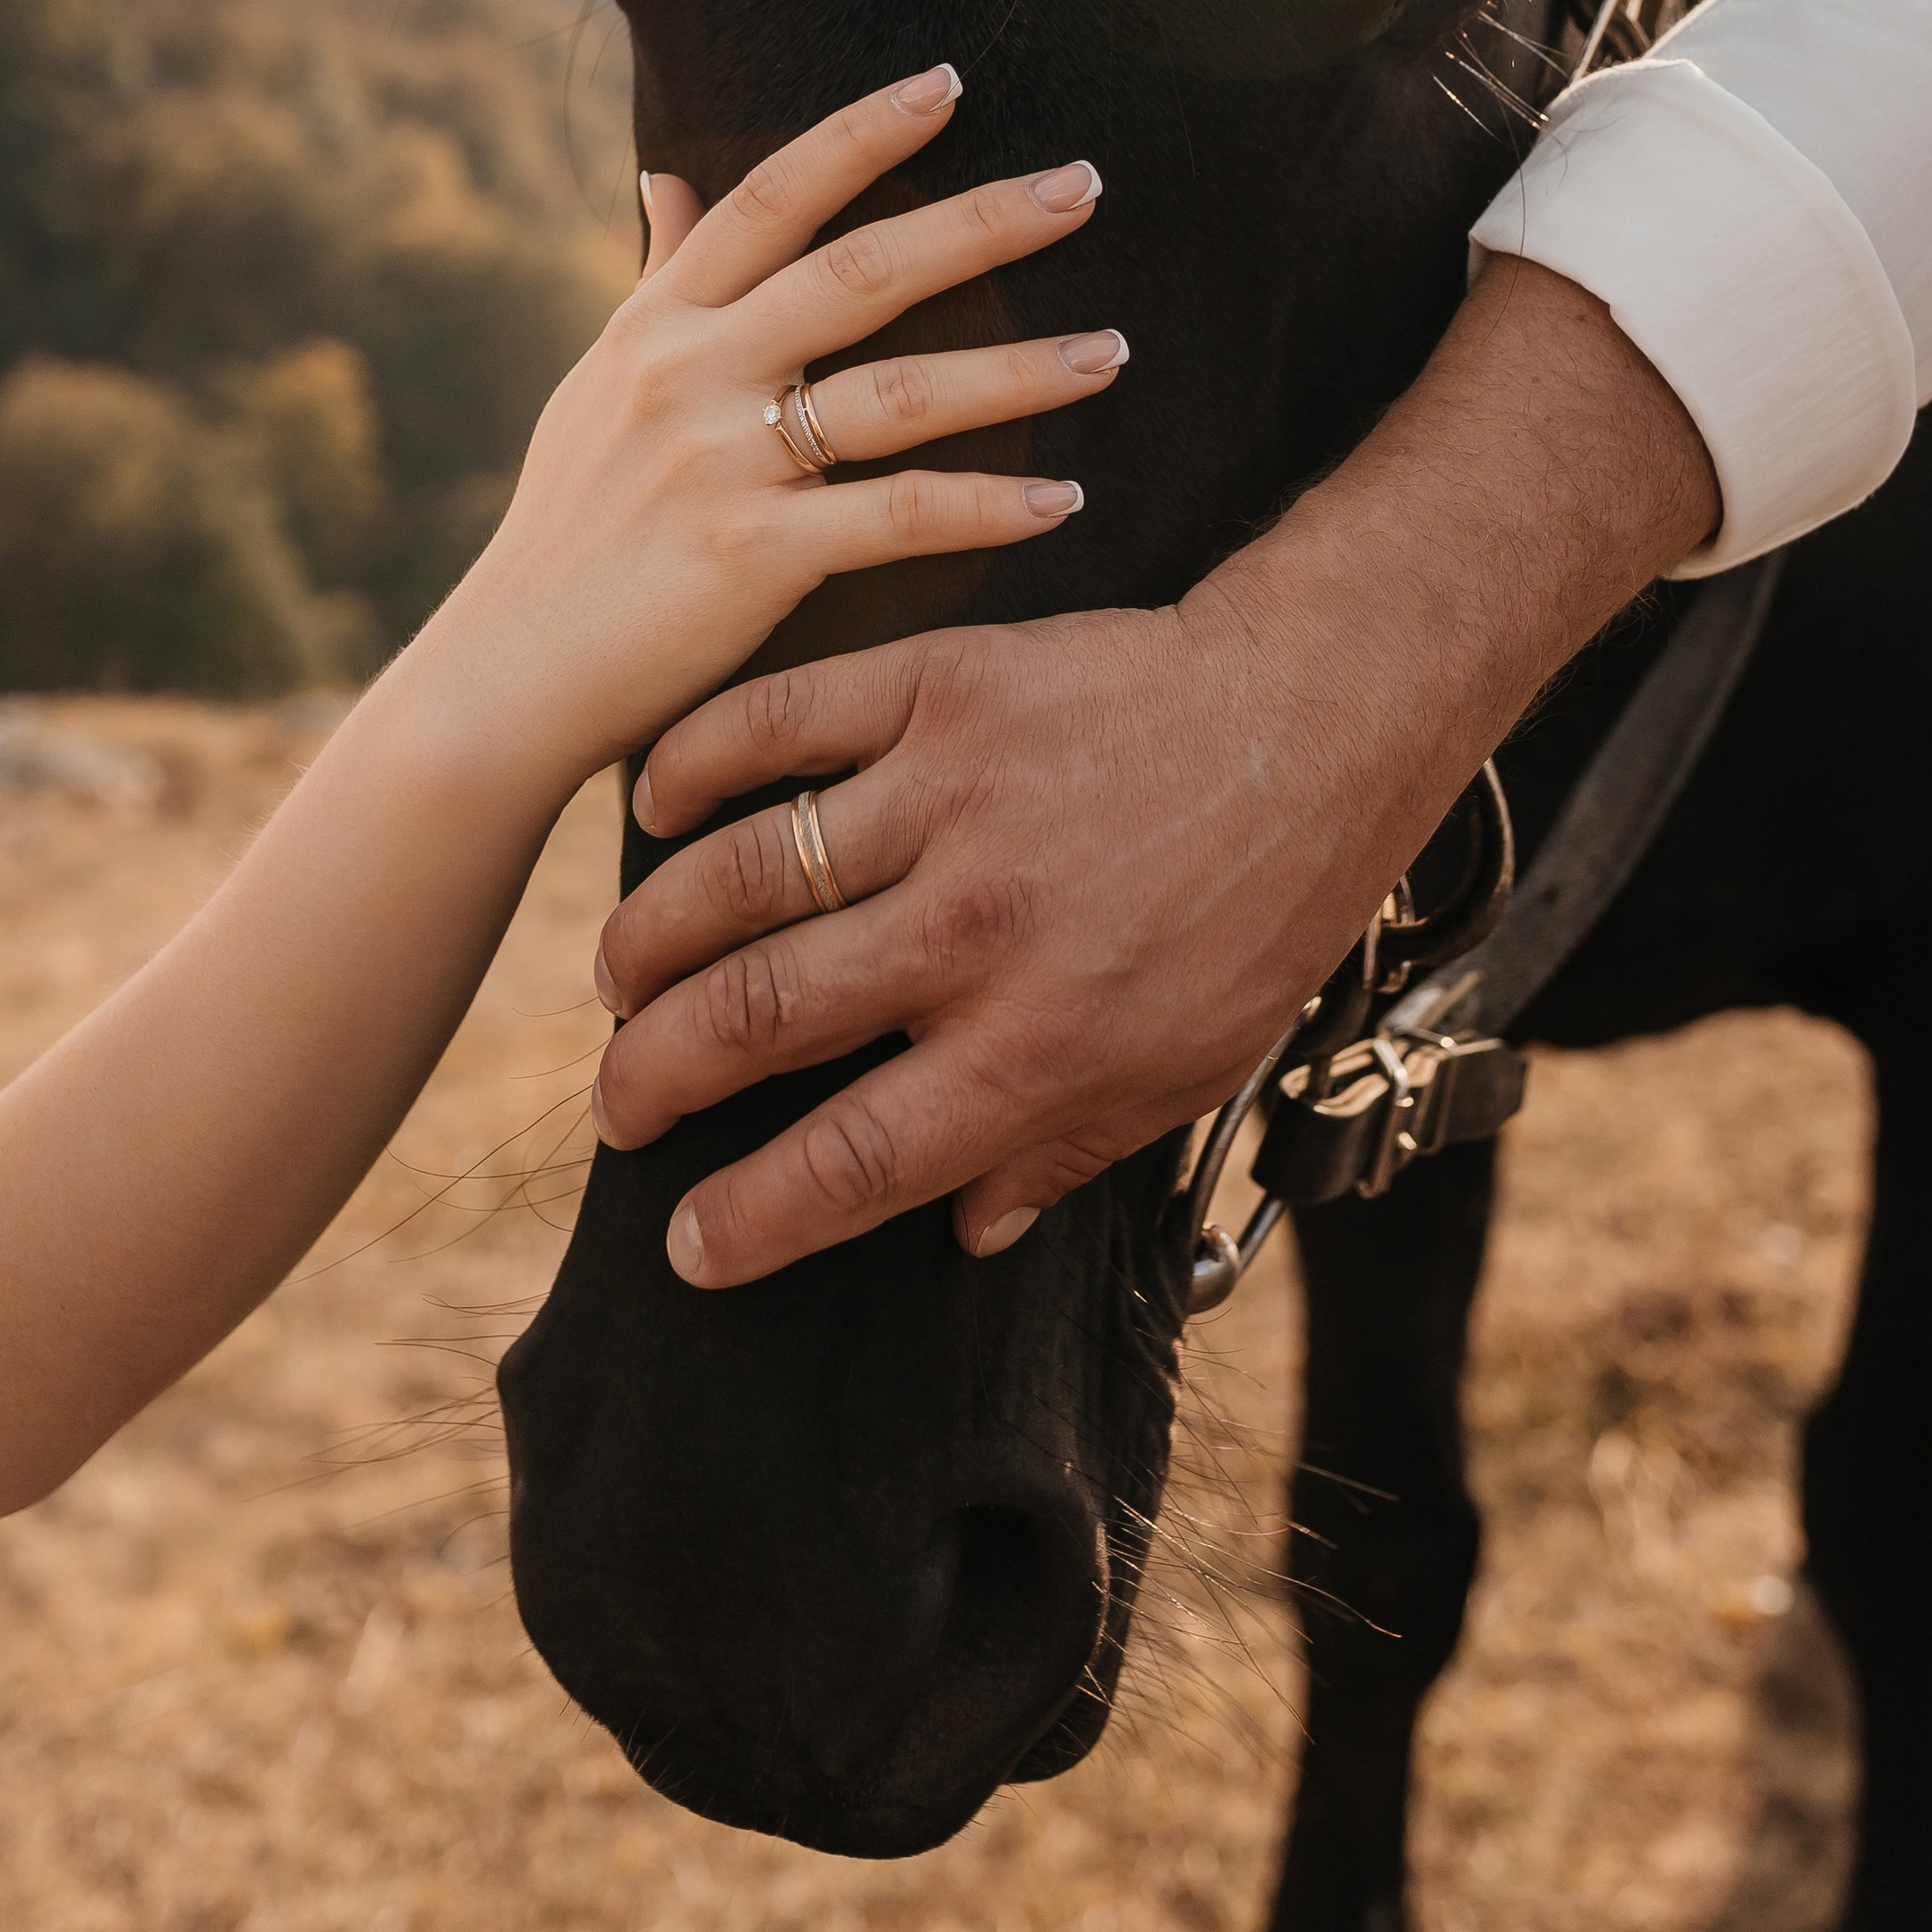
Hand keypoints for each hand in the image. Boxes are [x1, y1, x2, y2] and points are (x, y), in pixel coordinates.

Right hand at [429, 66, 1125, 795]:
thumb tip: (668, 173)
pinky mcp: (751, 558)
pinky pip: (899, 517)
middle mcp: (687, 373)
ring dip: (1019, 370)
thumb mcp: (596, 387)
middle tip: (1084, 185)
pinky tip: (1064, 500)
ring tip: (1109, 353)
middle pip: (858, 272)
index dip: (860, 134)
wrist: (507, 676)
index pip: (770, 197)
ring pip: (900, 392)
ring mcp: (718, 463)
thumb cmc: (568, 529)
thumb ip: (656, 280)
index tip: (946, 83)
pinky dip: (989, 507)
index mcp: (657, 324)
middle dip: (983, 223)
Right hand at [586, 257, 1720, 1281]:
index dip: (748, 1221)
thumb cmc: (1258, 904)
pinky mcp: (940, 684)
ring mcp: (950, 797)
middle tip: (619, 1108)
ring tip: (619, 985)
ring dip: (649, 943)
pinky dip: (694, 765)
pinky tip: (653, 810)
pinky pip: (778, 721)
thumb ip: (1064, 1150)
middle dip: (652, 1083)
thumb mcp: (1189, 1066)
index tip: (685, 1246)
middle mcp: (979, 929)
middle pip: (756, 1022)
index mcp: (1041, 1043)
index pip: (853, 1161)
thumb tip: (963, 1232)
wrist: (1312, 718)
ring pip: (739, 879)